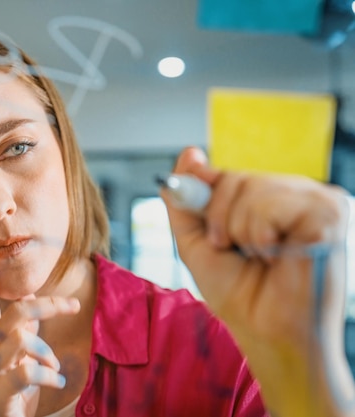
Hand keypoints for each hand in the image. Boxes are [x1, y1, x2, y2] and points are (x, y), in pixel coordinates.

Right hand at [0, 245, 79, 416]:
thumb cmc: (10, 390)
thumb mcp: (17, 355)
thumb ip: (21, 328)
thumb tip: (29, 296)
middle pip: (17, 311)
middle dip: (48, 304)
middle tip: (73, 304)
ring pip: (21, 338)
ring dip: (46, 351)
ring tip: (54, 366)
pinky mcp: (1, 391)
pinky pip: (28, 370)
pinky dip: (49, 375)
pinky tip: (56, 381)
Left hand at [162, 147, 353, 416]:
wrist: (265, 331)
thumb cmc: (239, 294)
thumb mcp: (199, 242)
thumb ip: (188, 200)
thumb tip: (189, 153)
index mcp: (271, 199)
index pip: (230, 175)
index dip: (210, 197)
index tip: (212, 229)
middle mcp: (297, 195)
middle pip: (237, 177)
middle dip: (220, 219)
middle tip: (235, 249)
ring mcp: (318, 201)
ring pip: (253, 187)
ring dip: (241, 230)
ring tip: (261, 256)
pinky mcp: (330, 214)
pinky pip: (273, 205)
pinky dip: (261, 234)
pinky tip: (279, 255)